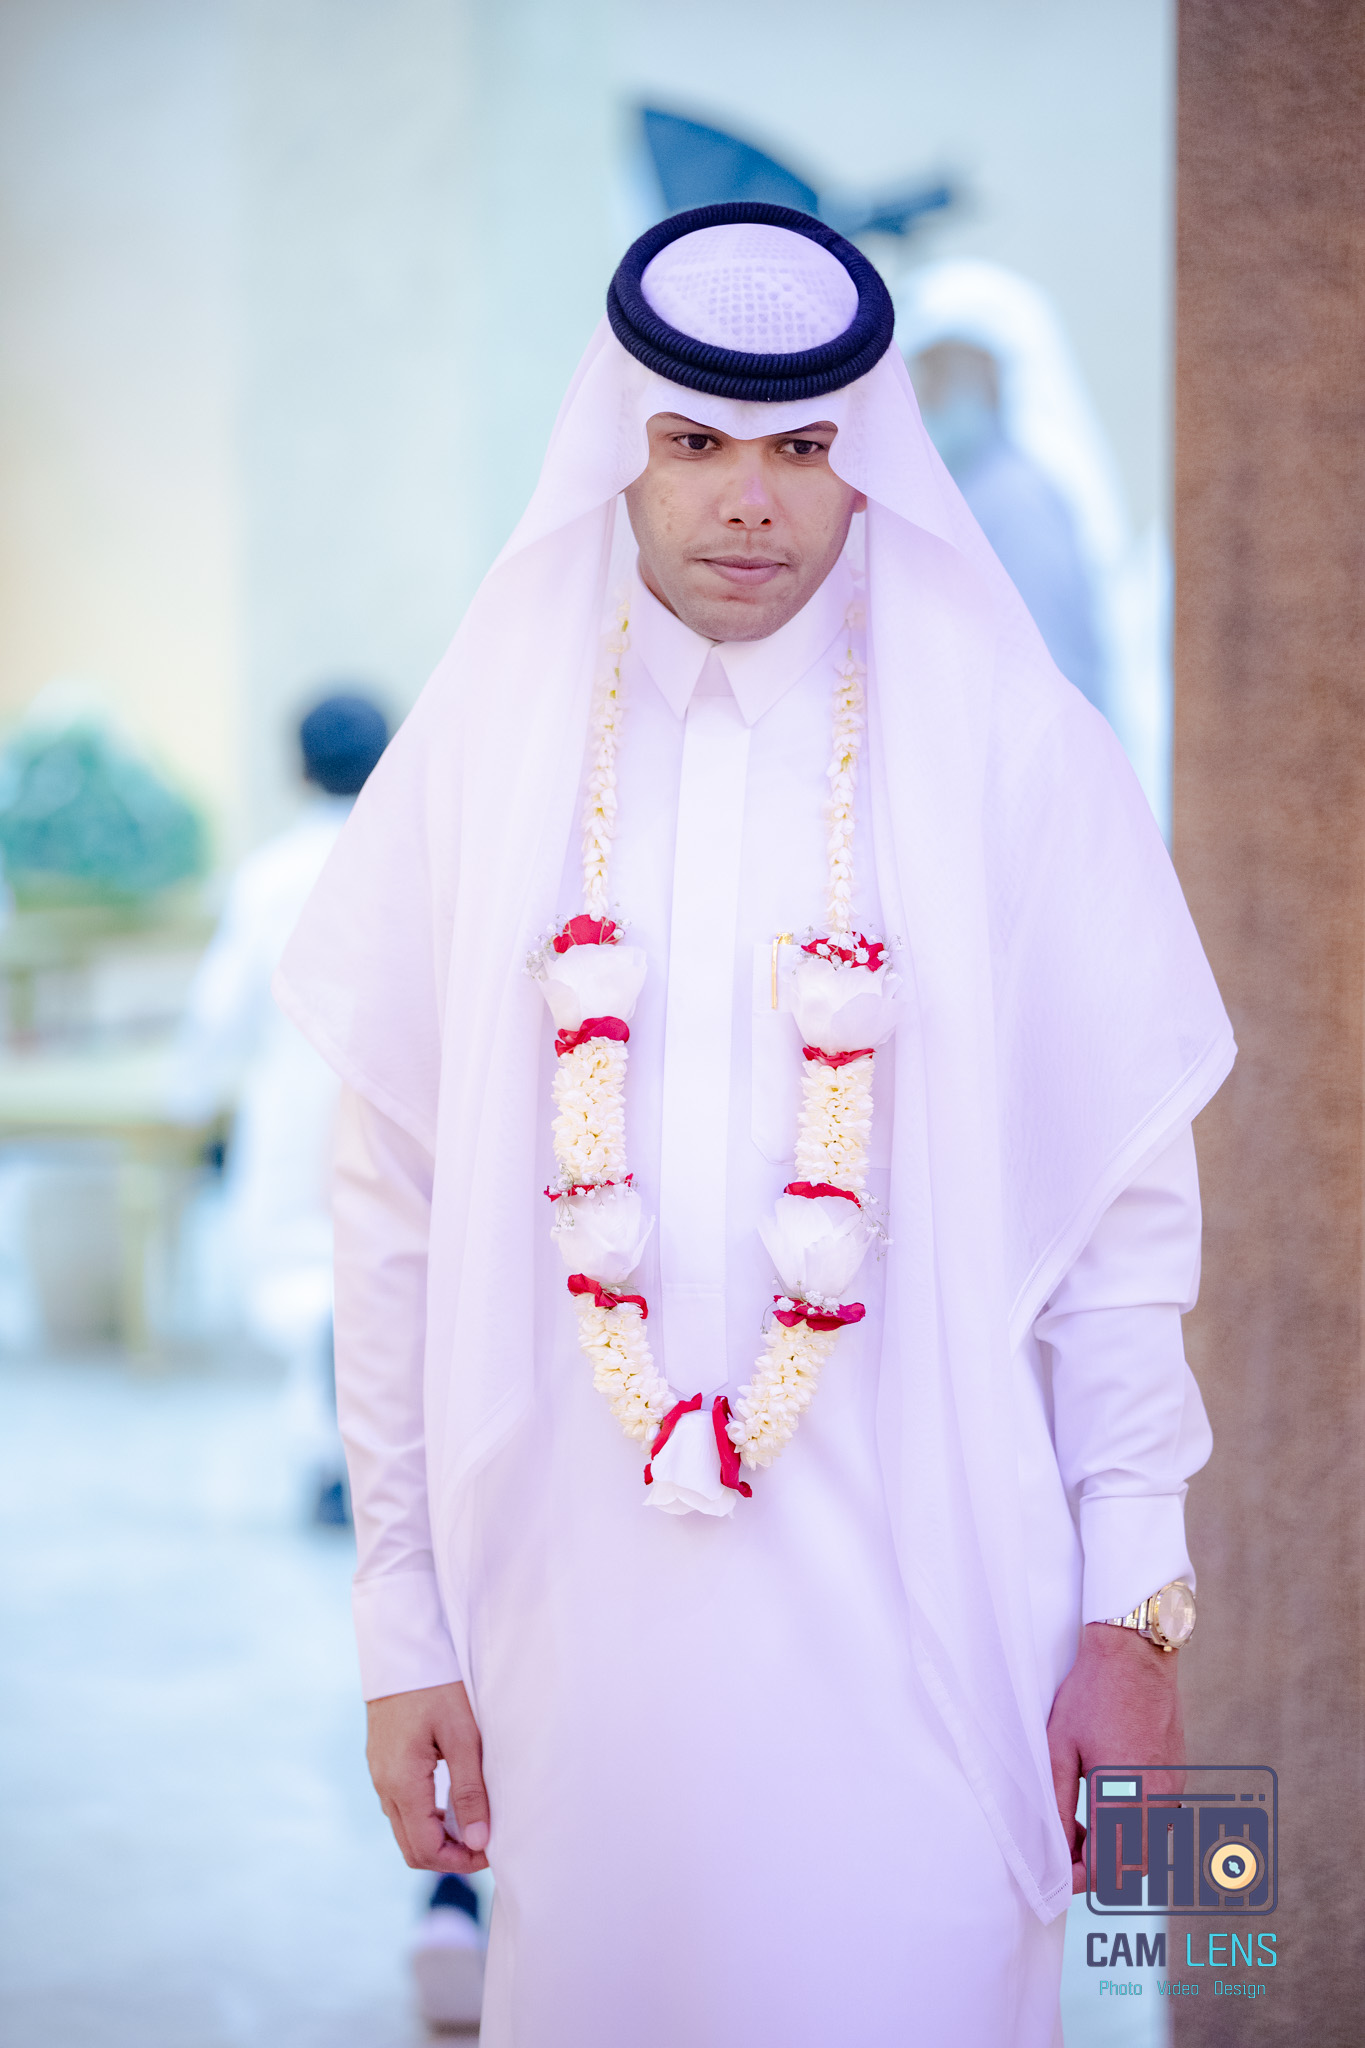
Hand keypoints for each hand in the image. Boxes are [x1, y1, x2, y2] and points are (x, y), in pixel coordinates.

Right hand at [366, 1680, 489, 1873]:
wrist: (402, 1648)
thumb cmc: (437, 1687)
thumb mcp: (462, 1737)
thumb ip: (469, 1791)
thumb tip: (478, 1842)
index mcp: (401, 1784)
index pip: (425, 1851)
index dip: (460, 1861)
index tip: (492, 1850)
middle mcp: (383, 1786)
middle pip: (411, 1849)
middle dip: (449, 1857)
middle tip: (485, 1843)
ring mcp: (379, 1775)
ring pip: (405, 1830)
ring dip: (437, 1838)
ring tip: (474, 1822)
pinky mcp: (382, 1763)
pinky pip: (401, 1807)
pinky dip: (426, 1818)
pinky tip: (452, 1801)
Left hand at [1047, 1623, 1183, 1893]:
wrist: (1135, 1654)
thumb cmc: (1092, 1695)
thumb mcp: (1061, 1747)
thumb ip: (1057, 1803)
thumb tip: (1053, 1845)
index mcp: (1123, 1797)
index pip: (1108, 1871)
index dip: (1079, 1877)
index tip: (1060, 1867)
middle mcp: (1156, 1800)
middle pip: (1132, 1867)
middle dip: (1099, 1866)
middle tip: (1068, 1839)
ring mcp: (1172, 1789)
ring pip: (1148, 1845)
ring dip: (1119, 1846)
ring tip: (1085, 1816)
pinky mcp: (1179, 1777)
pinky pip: (1158, 1819)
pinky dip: (1135, 1823)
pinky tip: (1110, 1794)